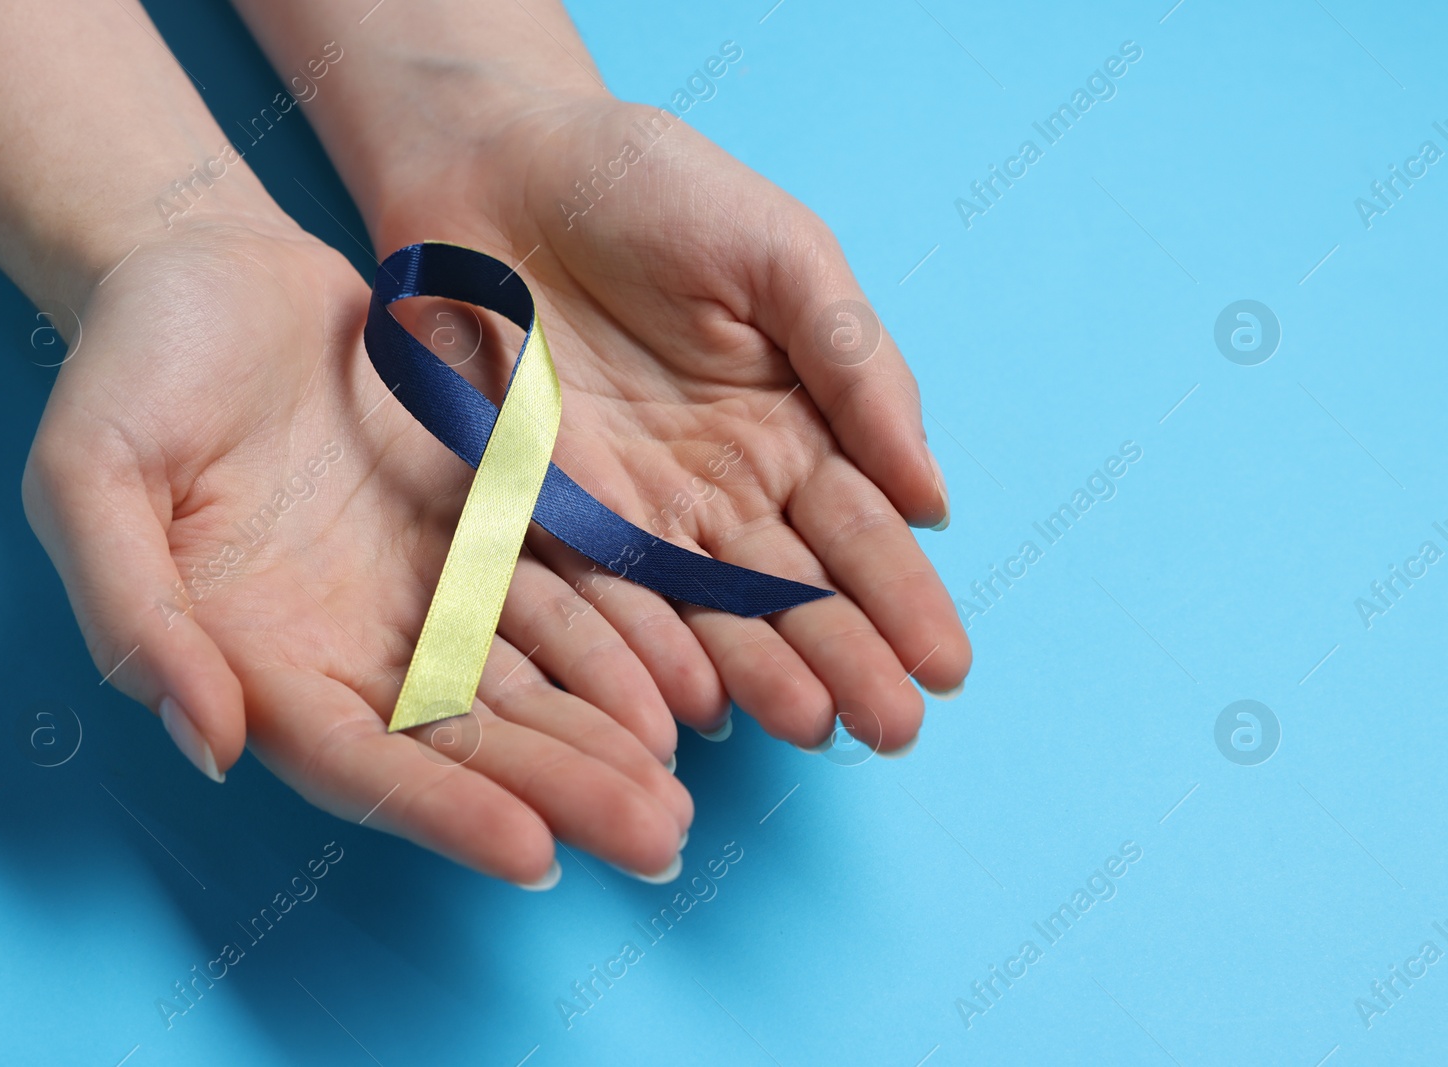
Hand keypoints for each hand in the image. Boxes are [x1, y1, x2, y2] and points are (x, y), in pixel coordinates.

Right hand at [21, 215, 690, 884]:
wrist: (206, 265)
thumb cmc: (128, 369)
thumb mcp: (89, 478)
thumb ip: (135, 614)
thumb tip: (211, 744)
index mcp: (255, 657)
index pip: (359, 762)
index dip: (444, 811)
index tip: (535, 852)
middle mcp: (349, 643)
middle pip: (465, 742)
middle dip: (560, 794)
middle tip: (660, 844)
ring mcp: (420, 587)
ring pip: (526, 681)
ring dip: (604, 737)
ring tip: (683, 794)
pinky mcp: (477, 524)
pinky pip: (557, 592)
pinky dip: (614, 638)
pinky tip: (678, 682)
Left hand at [365, 94, 971, 752]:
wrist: (501, 162)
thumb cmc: (651, 186)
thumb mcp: (783, 255)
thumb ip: (859, 369)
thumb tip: (932, 499)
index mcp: (792, 425)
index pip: (860, 530)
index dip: (904, 596)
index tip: (947, 667)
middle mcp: (720, 486)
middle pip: (791, 590)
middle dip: (847, 660)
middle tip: (893, 730)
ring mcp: (633, 509)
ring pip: (705, 611)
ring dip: (758, 672)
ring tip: (810, 727)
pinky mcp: (543, 512)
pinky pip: (599, 592)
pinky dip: (642, 647)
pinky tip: (691, 699)